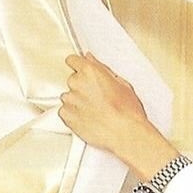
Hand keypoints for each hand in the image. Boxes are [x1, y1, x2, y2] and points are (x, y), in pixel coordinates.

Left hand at [59, 53, 177, 176]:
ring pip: (69, 96)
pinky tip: (87, 118)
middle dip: (82, 86)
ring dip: (77, 101)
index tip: (80, 69)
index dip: (78, 66)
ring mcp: (70, 100)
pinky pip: (64, 111)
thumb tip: (90, 59)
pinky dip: (73, 114)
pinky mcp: (66, 115)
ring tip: (94, 110)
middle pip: (72, 80)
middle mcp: (76, 83)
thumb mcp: (121, 83)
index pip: (72, 60)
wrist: (125, 133)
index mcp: (89, 71)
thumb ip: (101, 68)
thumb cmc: (127, 110)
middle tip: (97, 97)